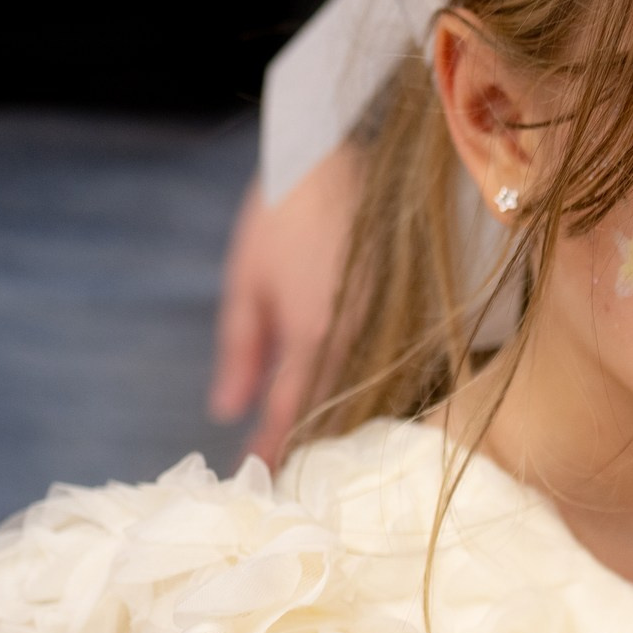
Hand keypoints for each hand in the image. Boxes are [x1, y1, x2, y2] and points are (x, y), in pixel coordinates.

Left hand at [209, 147, 362, 466]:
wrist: (345, 154)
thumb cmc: (283, 211)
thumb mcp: (245, 279)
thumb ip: (238, 350)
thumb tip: (224, 410)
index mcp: (311, 335)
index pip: (289, 413)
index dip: (270, 450)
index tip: (254, 478)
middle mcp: (357, 343)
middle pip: (333, 415)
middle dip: (307, 448)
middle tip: (284, 477)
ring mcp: (388, 330)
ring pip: (364, 398)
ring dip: (337, 428)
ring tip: (314, 452)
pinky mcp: (407, 317)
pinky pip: (385, 372)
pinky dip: (364, 396)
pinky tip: (351, 407)